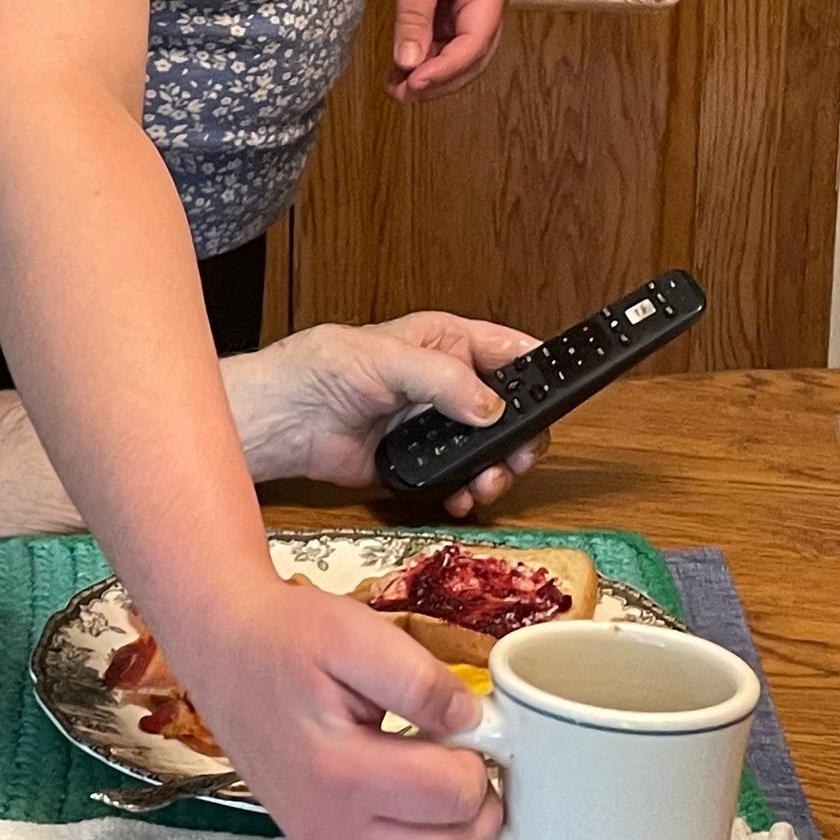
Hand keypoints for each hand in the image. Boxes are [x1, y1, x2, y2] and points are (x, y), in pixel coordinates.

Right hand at [177, 575, 501, 839]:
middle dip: (480, 806)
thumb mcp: (354, 633)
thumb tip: (473, 721)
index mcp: (340, 770)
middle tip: (470, 758)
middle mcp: (330, 825)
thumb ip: (419, 679)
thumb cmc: (284, 639)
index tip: (470, 725)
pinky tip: (420, 814)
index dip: (479, 756)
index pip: (452, 794)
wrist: (224, 651)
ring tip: (447, 787)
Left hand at [228, 310, 547, 516]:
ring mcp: (435, 425)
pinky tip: (460, 496)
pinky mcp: (420, 461)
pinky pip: (460, 479)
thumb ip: (444, 380)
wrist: (284, 421)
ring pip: (491, 450)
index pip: (511, 352)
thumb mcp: (387, 360)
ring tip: (485, 483)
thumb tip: (491, 406)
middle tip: (517, 458)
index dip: (539, 373)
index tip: (554, 400)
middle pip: (512, 410)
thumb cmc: (318, 369)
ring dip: (497, 470)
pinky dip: (468, 491)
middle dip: (521, 437)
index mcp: (446, 342)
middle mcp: (447, 384)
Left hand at [376, 0, 508, 101]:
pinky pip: (440, 40)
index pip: (474, 43)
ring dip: (429, 73)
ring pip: (456, 53)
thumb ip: (413, 18)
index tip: (414, 83)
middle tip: (403, 95)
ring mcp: (469, 4)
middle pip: (471, 56)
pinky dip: (421, 57)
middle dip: (440, 80)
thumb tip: (409, 65)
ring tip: (396, 90)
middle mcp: (486, 0)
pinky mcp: (449, 4)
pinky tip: (398, 71)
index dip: (446, 69)